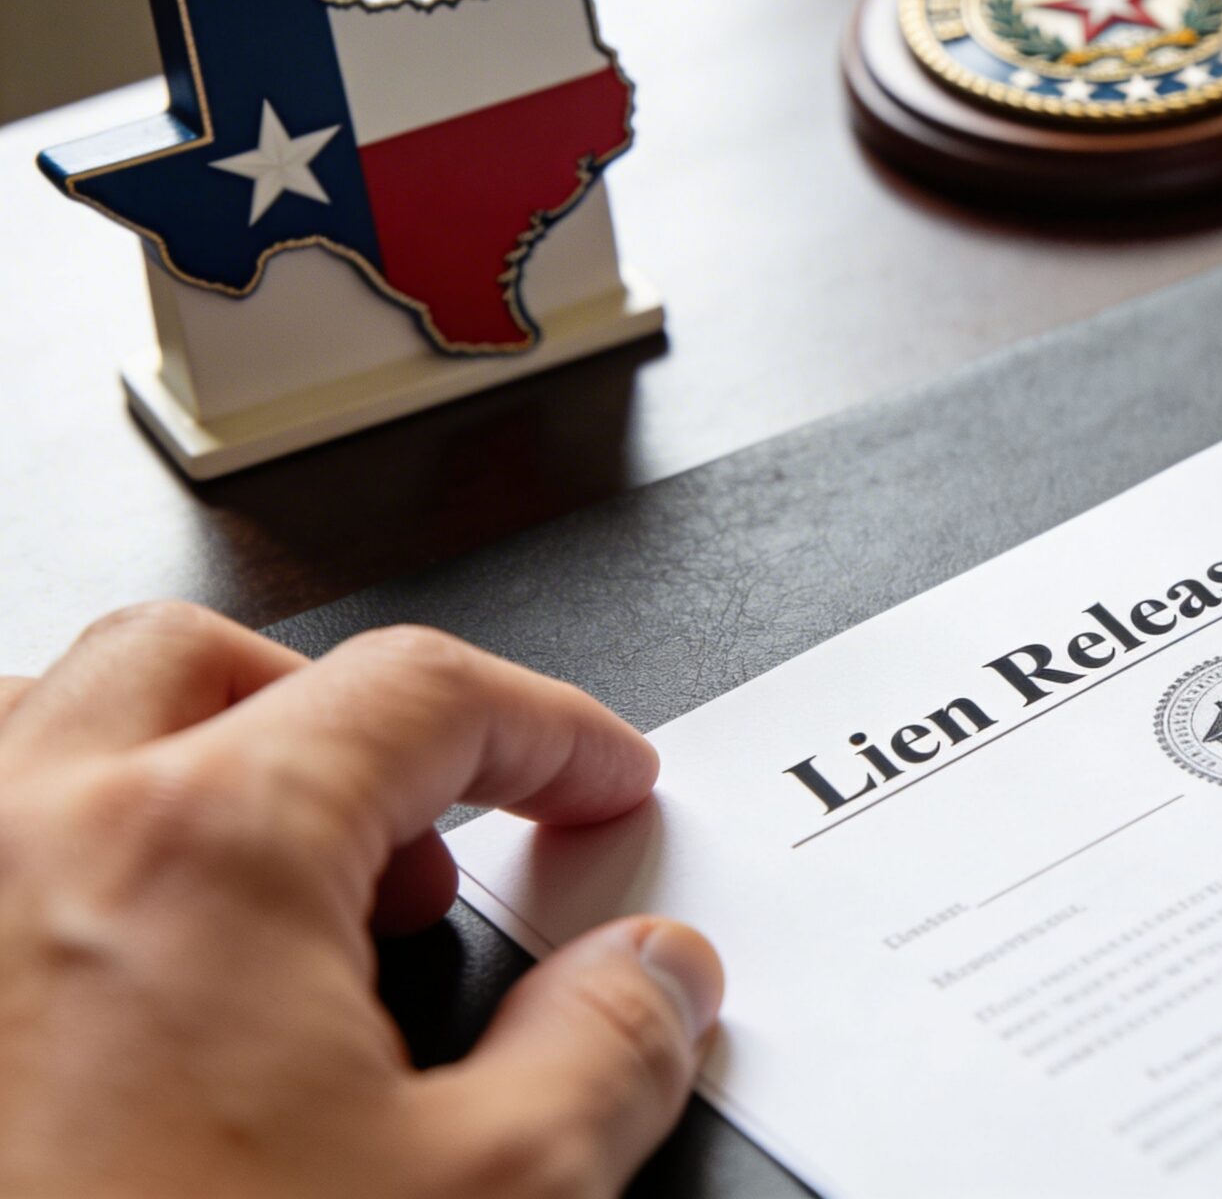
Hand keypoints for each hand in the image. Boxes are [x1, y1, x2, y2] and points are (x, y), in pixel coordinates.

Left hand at [0, 603, 721, 1196]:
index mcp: (203, 848)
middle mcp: (23, 837)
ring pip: (42, 729)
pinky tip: (108, 985)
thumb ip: (604, 1062)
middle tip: (430, 838)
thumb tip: (656, 986)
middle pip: (205, 661)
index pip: (420, 695)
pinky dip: (53, 862)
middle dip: (343, 720)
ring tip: (261, 896)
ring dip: (176, 766)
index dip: (547, 731)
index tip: (596, 781)